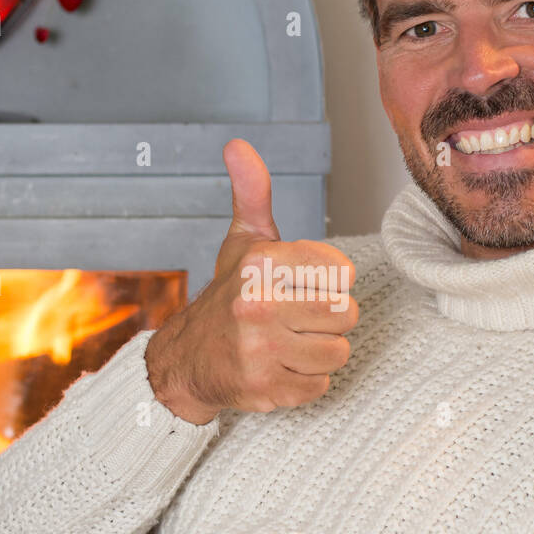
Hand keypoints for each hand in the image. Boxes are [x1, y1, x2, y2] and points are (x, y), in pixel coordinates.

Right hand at [145, 138, 357, 423]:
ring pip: (338, 352)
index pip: (341, 272)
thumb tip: (238, 145)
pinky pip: (320, 386)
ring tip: (292, 343)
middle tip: (302, 318)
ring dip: (321, 352)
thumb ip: (252, 194)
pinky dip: (306, 382)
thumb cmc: (228, 297)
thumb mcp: (242, 242)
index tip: (307, 285)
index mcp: (261, 263)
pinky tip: (281, 368)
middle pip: (347, 313)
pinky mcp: (264, 388)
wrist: (187, 360)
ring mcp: (259, 350)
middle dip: (331, 319)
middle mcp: (257, 304)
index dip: (332, 281)